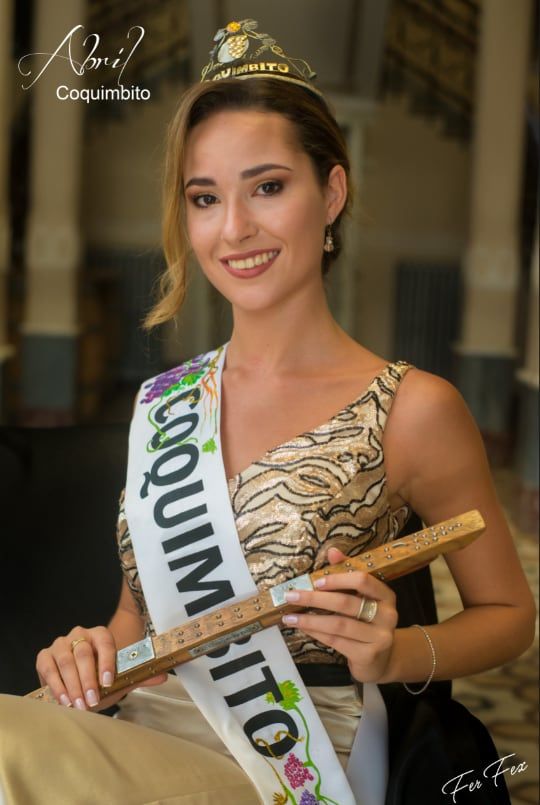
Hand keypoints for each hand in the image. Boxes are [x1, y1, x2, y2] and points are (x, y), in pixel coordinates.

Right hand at [36, 625, 166, 710]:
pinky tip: (64, 701)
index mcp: (100, 635)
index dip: (107, 662)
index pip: (105, 643)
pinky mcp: (45, 656)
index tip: (108, 682)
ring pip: (65, 661)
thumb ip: (140, 675)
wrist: (78, 678)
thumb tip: (164, 676)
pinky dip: (56, 686)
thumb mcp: (120, 677)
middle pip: (83, 653)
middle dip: (88, 679)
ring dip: (72, 686)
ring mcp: (60, 644)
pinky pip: (48, 669)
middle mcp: (79, 634)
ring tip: (78, 705)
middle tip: (92, 700)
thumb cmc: (101, 677)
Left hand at [281, 547, 397, 682]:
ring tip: (290, 616)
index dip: (338, 579)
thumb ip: (347, 573)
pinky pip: (336, 641)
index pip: (363, 580)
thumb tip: (332, 552)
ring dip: (310, 619)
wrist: (382, 660)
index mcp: (385, 595)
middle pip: (346, 603)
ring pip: (338, 624)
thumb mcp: (360, 598)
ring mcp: (380, 637)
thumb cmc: (367, 622)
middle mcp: (387, 615)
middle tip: (291, 596)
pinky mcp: (368, 655)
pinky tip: (303, 628)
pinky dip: (316, 633)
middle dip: (315, 599)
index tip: (316, 581)